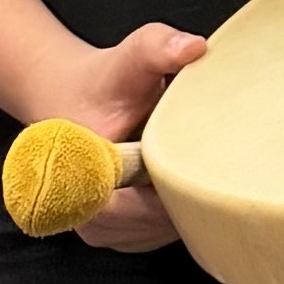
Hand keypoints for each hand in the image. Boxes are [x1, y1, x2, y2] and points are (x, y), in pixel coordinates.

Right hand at [17, 22, 206, 255]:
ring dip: (180, 206)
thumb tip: (194, 48)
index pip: (133, 208)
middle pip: (150, 225)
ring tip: (198, 166)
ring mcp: (97, 228)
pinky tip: (184, 181)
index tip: (197, 165)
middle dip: (185, 195)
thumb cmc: (104, 80)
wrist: (69, 97)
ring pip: (153, 234)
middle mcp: (81, 213)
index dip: (173, 190)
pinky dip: (172, 212)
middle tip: (214, 162)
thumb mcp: (133, 55)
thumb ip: (159, 47)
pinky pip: (151, 235)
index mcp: (82, 174)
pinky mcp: (110, 232)